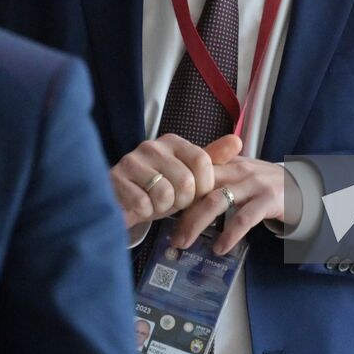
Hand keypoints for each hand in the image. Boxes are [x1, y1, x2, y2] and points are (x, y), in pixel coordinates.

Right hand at [110, 134, 241, 228]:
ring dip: (163, 208)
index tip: (194, 195)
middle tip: (170, 201)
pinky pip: (143, 204)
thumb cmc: (159, 189)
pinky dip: (145, 212)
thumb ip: (212, 159)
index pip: (202, 161)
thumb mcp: (187, 175)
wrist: (123, 202)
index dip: (203, 186)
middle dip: (182, 201)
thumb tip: (237, 140)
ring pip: (165, 194)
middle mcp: (152, 146)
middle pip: (186, 181)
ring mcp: (132, 160)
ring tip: (154, 202)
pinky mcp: (116, 179)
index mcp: (172, 142)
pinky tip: (139, 206)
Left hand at [173, 154, 284, 254]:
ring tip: (185, 243)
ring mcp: (254, 183)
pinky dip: (229, 235)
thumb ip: (217, 182)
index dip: (177, 192)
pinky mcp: (269, 199)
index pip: (196, 174)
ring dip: (197, 224)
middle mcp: (238, 169)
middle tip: (171, 236)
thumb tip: (183, 201)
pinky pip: (244, 218)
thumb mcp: (241, 176)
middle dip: (182, 213)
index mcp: (228, 163)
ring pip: (217, 201)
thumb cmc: (266, 185)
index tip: (164, 212)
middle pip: (201, 187)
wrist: (306, 185)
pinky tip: (220, 248)